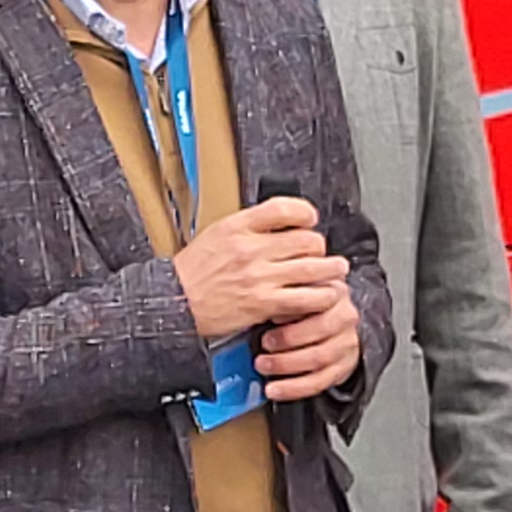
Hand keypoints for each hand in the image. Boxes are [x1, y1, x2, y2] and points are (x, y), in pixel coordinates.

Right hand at [173, 196, 335, 342]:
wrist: (175, 302)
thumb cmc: (192, 273)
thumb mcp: (215, 235)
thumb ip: (247, 227)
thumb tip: (277, 223)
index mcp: (237, 227)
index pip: (283, 209)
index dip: (305, 212)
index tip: (310, 219)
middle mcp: (251, 249)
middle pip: (305, 239)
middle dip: (319, 246)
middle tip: (320, 252)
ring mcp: (259, 277)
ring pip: (313, 267)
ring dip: (331, 269)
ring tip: (336, 270)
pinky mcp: (264, 303)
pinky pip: (306, 298)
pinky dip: (321, 296)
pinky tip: (322, 295)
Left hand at [254, 288, 361, 403]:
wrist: (330, 326)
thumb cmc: (304, 307)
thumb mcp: (295, 292)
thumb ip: (284, 296)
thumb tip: (258, 302)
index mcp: (333, 292)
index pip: (318, 300)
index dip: (294, 310)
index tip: (272, 316)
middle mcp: (345, 317)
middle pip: (320, 330)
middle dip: (288, 339)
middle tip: (263, 343)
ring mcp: (347, 343)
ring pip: (319, 358)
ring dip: (287, 365)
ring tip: (263, 366)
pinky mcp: (344, 367)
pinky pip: (320, 382)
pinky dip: (294, 388)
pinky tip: (276, 389)